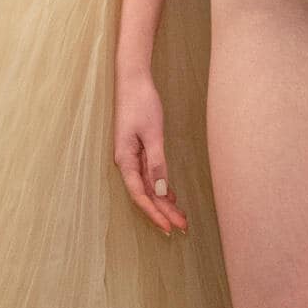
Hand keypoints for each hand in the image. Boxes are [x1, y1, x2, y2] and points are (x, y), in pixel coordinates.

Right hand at [112, 66, 185, 236]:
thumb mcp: (152, 133)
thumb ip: (157, 163)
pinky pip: (149, 175)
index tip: (169, 227)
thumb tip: (161, 192)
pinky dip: (161, 187)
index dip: (154, 212)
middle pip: (145, 194)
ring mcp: (132, 156)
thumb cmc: (141, 103)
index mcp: (125, 159)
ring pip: (148, 186)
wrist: (133, 80)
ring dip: (163, 202)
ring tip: (180, 218)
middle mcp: (126, 161)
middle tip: (182, 227)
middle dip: (163, 212)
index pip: (139, 194)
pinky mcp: (138, 149)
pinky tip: (171, 196)